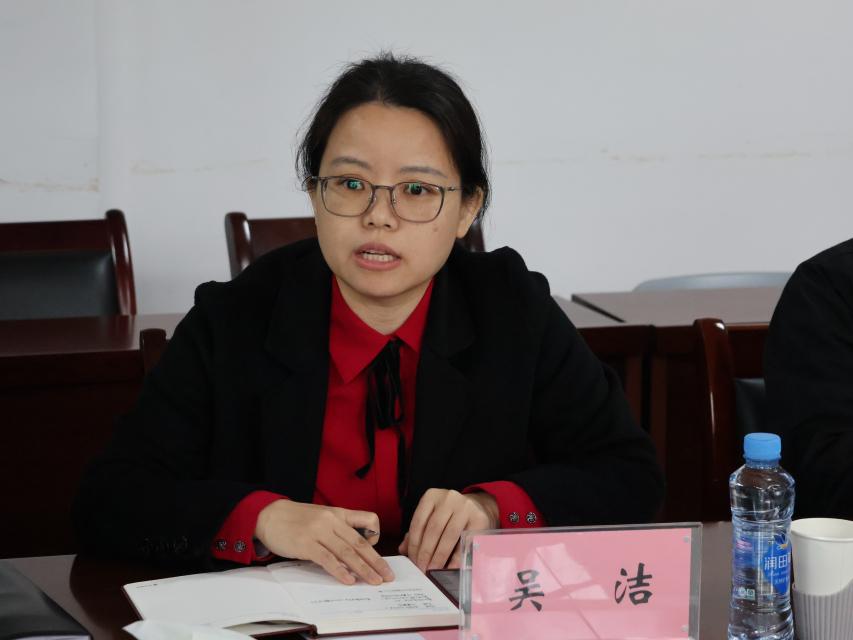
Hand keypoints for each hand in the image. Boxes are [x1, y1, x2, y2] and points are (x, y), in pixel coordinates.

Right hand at [255, 499, 393, 584]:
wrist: (269, 515)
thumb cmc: (297, 519)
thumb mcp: (322, 517)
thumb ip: (338, 530)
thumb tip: (353, 554)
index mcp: (338, 513)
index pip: (368, 520)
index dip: (376, 536)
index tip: (378, 552)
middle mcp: (332, 521)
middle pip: (360, 542)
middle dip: (376, 561)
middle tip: (388, 576)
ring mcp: (318, 532)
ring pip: (347, 552)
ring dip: (363, 569)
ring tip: (374, 581)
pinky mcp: (305, 544)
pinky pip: (327, 559)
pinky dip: (339, 571)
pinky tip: (348, 580)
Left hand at [399, 489, 497, 571]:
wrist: (478, 508)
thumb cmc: (450, 516)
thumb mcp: (432, 518)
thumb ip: (417, 532)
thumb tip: (403, 549)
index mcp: (432, 496)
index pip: (419, 522)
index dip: (414, 544)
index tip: (413, 561)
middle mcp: (448, 498)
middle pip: (433, 529)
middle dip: (426, 552)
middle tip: (422, 569)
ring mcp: (465, 507)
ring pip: (449, 535)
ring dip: (439, 555)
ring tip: (433, 569)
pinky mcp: (479, 518)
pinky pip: (466, 541)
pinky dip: (457, 557)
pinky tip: (450, 567)